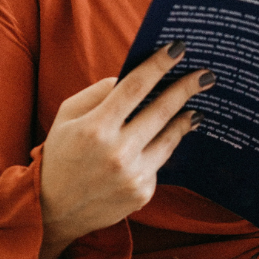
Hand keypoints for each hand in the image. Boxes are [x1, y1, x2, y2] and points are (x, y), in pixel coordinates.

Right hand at [37, 41, 212, 258]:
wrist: (52, 210)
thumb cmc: (60, 154)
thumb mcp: (67, 116)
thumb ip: (99, 93)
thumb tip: (133, 77)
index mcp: (95, 128)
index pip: (135, 87)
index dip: (159, 64)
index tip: (178, 48)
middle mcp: (117, 152)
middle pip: (162, 110)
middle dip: (187, 88)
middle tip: (206, 75)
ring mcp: (132, 175)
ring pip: (169, 137)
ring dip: (186, 118)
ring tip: (196, 106)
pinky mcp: (142, 193)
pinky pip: (159, 161)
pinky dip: (163, 146)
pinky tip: (169, 137)